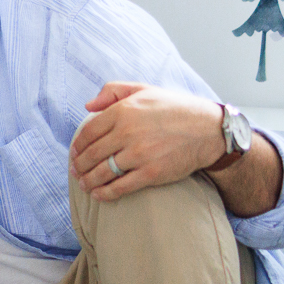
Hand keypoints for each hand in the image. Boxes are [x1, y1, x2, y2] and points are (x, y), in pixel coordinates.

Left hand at [71, 82, 223, 200]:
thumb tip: (88, 106)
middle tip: (76, 171)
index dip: (78, 145)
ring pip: (102, 172)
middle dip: (79, 165)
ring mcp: (139, 155)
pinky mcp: (151, 174)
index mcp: (124, 110)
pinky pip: (120, 187)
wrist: (208, 130)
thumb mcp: (144, 90)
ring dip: (88, 181)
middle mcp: (128, 132)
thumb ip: (113, 91)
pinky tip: (98, 194)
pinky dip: (105, 193)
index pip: (89, 132)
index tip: (75, 152)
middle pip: (92, 154)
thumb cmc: (175, 108)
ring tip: (84, 184)